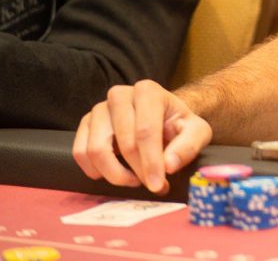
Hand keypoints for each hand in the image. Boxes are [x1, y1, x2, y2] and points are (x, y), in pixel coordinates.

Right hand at [72, 80, 212, 194]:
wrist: (162, 119)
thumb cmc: (179, 125)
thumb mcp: (197, 132)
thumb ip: (188, 146)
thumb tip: (168, 165)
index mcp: (148, 91)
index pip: (145, 131)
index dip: (151, 162)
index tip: (157, 185)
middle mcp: (120, 95)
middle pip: (123, 142)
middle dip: (138, 171)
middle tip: (152, 185)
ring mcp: (99, 109)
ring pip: (97, 149)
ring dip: (115, 174)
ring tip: (135, 180)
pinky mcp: (86, 124)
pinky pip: (80, 152)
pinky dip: (96, 171)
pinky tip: (116, 174)